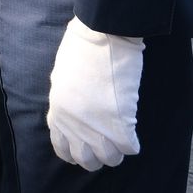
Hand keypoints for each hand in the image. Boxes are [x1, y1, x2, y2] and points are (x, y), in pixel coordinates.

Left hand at [48, 17, 143, 170]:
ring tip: (123, 138)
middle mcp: (74, 125)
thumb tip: (74, 110)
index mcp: (58, 112)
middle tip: (108, 142)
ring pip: (110, 159)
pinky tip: (133, 131)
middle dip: (99, 155)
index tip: (87, 146)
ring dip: (118, 151)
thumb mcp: (62, 76)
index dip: (77, 151)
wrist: (101, 32)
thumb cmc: (82, 46)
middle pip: (87, 160)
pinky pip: (130, 148)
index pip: (63, 149)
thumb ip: (65, 99)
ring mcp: (97, 126)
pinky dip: (133, 143)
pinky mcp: (120, 122)